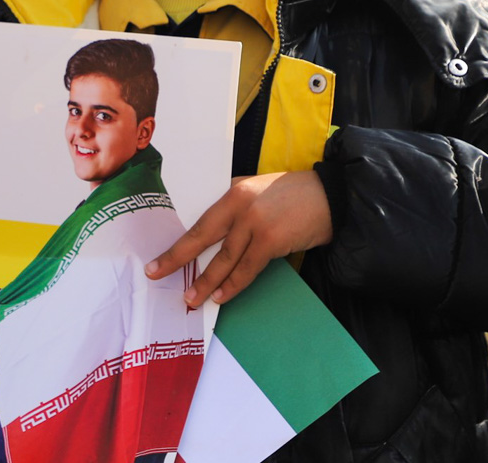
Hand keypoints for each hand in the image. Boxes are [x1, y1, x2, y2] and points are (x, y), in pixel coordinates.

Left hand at [146, 171, 331, 306]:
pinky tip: (220, 296)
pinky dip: (233, 285)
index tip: (158, 256)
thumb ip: (235, 205)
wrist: (330, 198)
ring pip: (223, 259)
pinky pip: (247, 269)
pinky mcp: (271, 241)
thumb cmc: (294, 195)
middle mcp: (240, 206)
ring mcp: (256, 224)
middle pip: (201, 237)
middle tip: (156, 274)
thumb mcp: (258, 189)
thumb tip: (210, 230)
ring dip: (205, 281)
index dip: (178, 241)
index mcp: (233, 192)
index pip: (199, 221)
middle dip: (177, 258)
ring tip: (190, 298)